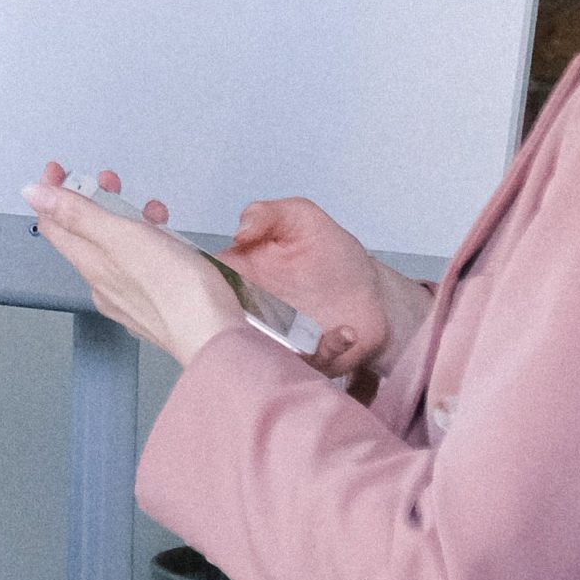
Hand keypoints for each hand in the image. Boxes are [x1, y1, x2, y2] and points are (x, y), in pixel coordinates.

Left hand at [24, 161, 244, 366]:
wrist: (215, 336)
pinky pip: (141, 266)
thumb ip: (77, 214)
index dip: (51, 193)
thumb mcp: (121, 236)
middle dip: (94, 200)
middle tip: (109, 182)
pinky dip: (149, 245)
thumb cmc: (175, 290)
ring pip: (117, 248)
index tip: (58, 170)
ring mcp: (128, 296)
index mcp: (90, 263)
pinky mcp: (154, 304)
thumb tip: (32, 194)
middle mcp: (103, 283)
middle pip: (85, 233)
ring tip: (154, 213)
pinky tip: (169, 243)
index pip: (54, 224)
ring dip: (128, 220)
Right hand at [226, 197, 425, 376]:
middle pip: (227, 328)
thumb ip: (267, 214)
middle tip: (268, 316)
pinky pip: (309, 364)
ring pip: (265, 355)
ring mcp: (280, 341)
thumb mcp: (300, 218)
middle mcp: (254, 313)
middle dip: (240, 328)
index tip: (228, 288)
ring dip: (286, 346)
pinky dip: (327, 350)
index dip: (207, 290)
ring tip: (316, 327)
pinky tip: (345, 331)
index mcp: (241, 277)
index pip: (208, 285)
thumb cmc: (331, 253)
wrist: (372, 289)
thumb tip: (239, 232)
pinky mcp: (309, 361)